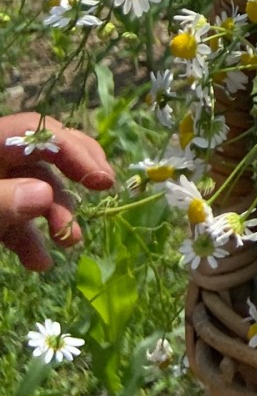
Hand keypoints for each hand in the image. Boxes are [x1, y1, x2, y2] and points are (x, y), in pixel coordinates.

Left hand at [0, 112, 114, 271]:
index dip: (75, 151)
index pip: (40, 132)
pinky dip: (30, 238)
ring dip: (57, 215)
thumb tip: (45, 195)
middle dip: (76, 174)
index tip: (103, 181)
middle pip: (46, 154)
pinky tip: (39, 262)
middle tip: (106, 189)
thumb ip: (2, 200)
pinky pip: (16, 217)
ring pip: (35, 190)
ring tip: (70, 241)